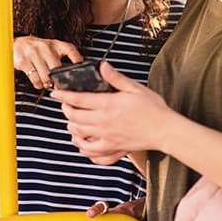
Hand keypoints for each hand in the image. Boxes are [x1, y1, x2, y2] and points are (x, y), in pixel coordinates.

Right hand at [14, 35, 82, 89]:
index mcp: (55, 44)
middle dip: (57, 80)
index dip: (77, 59)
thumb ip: (62, 58)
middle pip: (56, 69)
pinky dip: (38, 84)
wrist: (18, 44)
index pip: (70, 50)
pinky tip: (38, 82)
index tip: (81, 68)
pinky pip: (35, 79)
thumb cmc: (38, 49)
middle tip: (56, 83)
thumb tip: (72, 75)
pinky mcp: (23, 61)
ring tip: (46, 82)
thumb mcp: (52, 49)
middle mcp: (45, 47)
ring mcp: (33, 53)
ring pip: (45, 76)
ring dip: (47, 84)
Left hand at [51, 62, 170, 162]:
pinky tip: (82, 142)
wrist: (166, 131)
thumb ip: (116, 78)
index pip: (78, 99)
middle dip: (65, 110)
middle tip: (65, 105)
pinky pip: (92, 154)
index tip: (55, 92)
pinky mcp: (113, 149)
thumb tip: (102, 66)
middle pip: (75, 117)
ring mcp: (108, 138)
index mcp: (109, 105)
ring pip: (79, 135)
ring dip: (71, 127)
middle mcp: (105, 122)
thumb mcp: (135, 88)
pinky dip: (83, 148)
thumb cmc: (153, 108)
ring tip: (71, 121)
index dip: (63, 95)